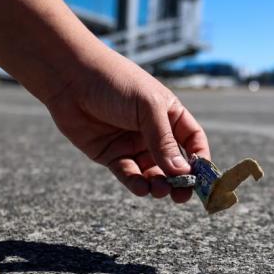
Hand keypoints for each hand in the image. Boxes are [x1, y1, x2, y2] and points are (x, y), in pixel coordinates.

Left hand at [44, 50, 209, 202]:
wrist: (70, 78)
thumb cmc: (114, 82)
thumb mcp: (147, 108)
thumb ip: (164, 141)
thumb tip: (183, 173)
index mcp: (169, 115)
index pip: (192, 141)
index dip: (199, 160)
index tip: (203, 178)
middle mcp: (153, 132)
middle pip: (174, 163)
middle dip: (180, 180)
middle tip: (182, 195)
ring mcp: (132, 144)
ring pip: (152, 172)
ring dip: (158, 184)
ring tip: (160, 190)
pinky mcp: (111, 155)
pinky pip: (128, 175)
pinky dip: (136, 184)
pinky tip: (142, 188)